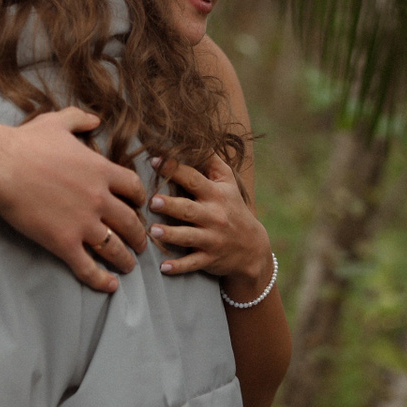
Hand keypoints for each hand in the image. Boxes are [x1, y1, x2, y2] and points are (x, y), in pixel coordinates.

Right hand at [0, 107, 146, 292]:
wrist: (0, 163)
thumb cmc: (26, 142)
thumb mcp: (58, 121)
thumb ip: (81, 119)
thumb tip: (95, 118)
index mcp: (102, 170)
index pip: (134, 188)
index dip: (140, 199)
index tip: (138, 206)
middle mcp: (100, 198)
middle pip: (131, 222)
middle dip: (139, 236)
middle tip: (141, 244)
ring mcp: (83, 223)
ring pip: (115, 247)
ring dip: (126, 259)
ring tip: (128, 267)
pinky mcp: (63, 242)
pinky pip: (88, 266)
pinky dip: (101, 279)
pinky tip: (110, 285)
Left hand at [147, 156, 271, 286]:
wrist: (253, 247)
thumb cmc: (233, 208)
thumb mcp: (228, 184)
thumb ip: (212, 162)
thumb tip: (194, 138)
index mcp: (216, 195)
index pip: (194, 179)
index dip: (176, 169)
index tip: (156, 160)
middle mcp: (214, 216)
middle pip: (189, 209)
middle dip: (171, 205)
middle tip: (153, 201)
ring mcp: (212, 239)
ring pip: (189, 237)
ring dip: (171, 235)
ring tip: (154, 231)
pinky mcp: (210, 259)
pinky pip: (193, 263)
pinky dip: (179, 266)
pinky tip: (163, 267)